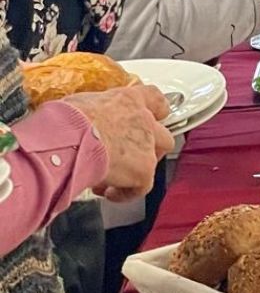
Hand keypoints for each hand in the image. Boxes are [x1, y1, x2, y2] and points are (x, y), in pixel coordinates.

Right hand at [63, 85, 174, 201]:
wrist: (67, 139)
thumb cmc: (65, 120)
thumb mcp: (80, 104)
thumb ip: (95, 112)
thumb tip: (84, 121)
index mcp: (128, 100)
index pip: (154, 99)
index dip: (155, 110)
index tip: (150, 117)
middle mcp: (144, 121)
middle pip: (162, 135)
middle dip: (149, 148)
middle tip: (127, 156)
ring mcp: (147, 146)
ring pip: (155, 161)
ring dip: (138, 169)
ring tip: (115, 176)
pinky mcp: (144, 170)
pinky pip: (141, 187)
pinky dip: (127, 192)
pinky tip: (110, 193)